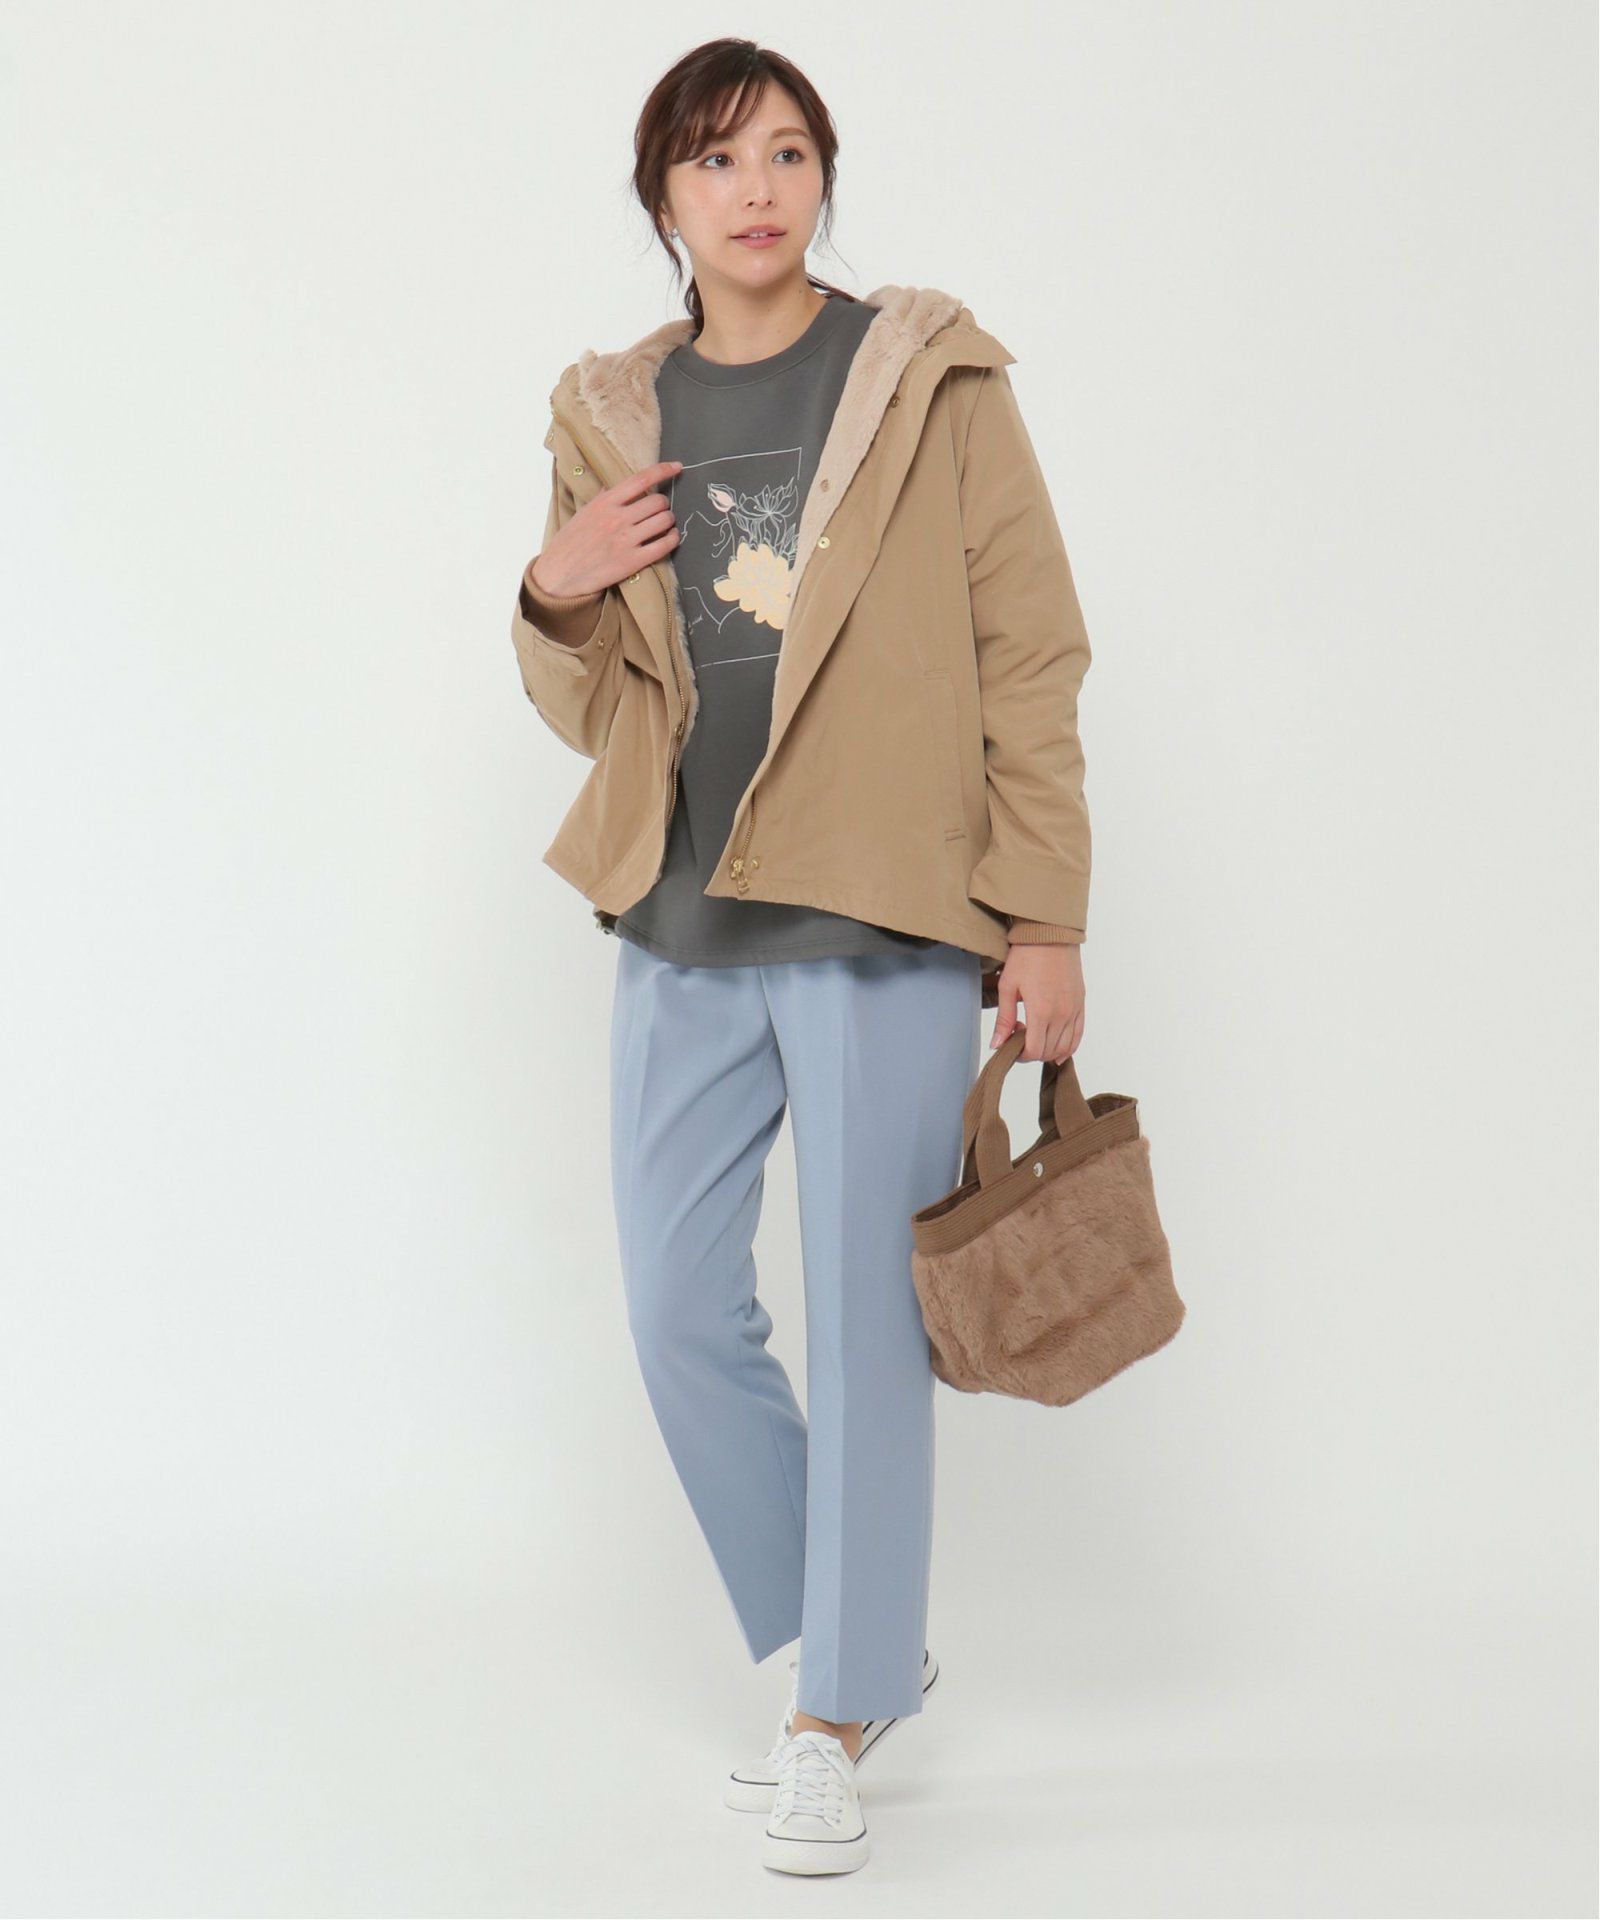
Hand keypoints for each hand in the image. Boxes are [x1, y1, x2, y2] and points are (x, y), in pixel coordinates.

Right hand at [531, 459, 683, 598]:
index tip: (677, 466)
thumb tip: (618, 486)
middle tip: (659, 510)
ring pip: (665, 520)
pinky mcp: (633, 561)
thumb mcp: (584, 512)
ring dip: (669, 521)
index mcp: (605, 502)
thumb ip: (604, 498)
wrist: (559, 574)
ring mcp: (626, 540)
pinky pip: (665, 545)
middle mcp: (618, 518)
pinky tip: (670, 538)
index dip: (663, 470)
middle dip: (664, 504)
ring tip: (664, 524)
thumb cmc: (570, 542)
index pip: (641, 479)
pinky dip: (673, 539)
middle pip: (658, 501)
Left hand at [989, 943, 1084, 1061]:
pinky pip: (1079, 1034)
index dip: (1021, 1054)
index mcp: (1041, 1011)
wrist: (1051, 934)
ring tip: (1036, 1034)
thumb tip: (996, 1045)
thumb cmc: (1026, 956)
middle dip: (1032, 1051)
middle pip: (1049, 1051)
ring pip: (1065, 1047)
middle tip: (1020, 1035)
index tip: (1012, 1043)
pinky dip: (1068, 1046)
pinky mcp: (1081, 1003)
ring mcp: (1074, 1009)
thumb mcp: (1008, 986)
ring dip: (1049, 1050)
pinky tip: (1057, 1045)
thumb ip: (1004, 1019)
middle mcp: (1061, 1014)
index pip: (1034, 1050)